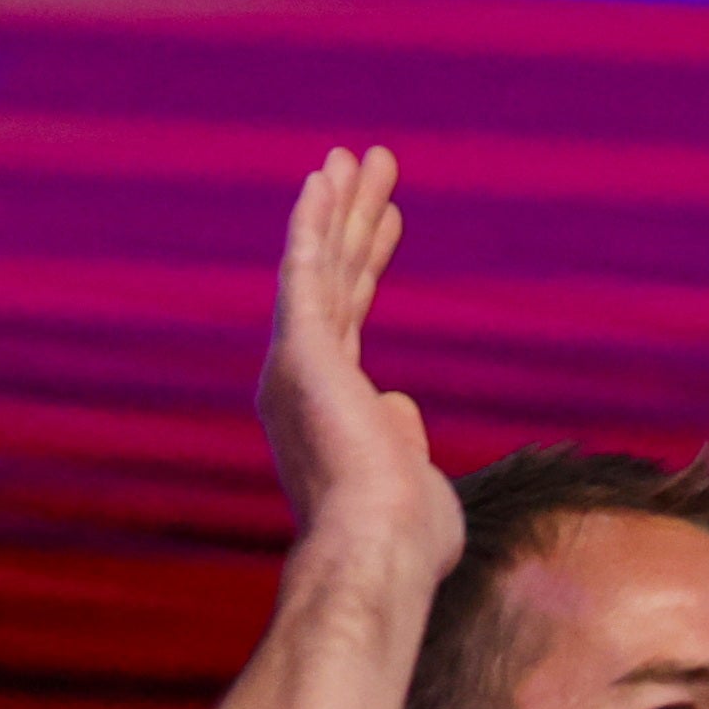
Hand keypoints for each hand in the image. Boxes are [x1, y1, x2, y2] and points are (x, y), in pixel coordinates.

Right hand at [257, 148, 457, 589]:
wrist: (380, 553)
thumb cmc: (406, 540)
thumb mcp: (411, 477)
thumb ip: (399, 435)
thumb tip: (399, 402)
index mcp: (327, 405)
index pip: (351, 316)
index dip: (368, 263)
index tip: (387, 220)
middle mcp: (300, 378)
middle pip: (334, 279)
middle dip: (352, 219)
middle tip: (369, 165)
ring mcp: (297, 362)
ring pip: (322, 265)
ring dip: (339, 206)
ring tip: (359, 155)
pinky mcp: (301, 351)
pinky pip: (306, 272)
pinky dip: (313, 224)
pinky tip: (324, 178)